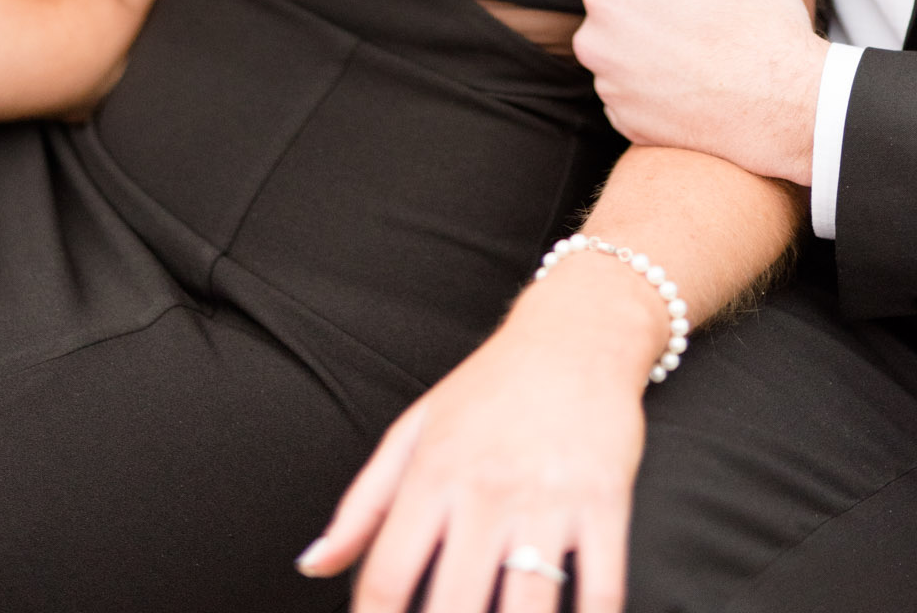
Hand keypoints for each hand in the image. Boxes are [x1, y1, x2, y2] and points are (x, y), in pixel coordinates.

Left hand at [295, 263, 659, 611]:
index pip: (385, 578)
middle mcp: (486, 490)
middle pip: (451, 607)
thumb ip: (362, 504)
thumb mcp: (415, 430)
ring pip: (527, 608)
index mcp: (432, 474)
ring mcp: (547, 498)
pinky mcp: (605, 500)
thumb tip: (312, 568)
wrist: (577, 331)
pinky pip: (600, 588)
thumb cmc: (489, 387)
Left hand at [574, 0, 827, 182]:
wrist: (789, 111)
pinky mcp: (627, 125)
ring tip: (708, 47)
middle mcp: (594, 44)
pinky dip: (659, 86)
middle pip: (621, 5)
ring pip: (627, 47)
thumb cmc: (758, 22)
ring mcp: (610, 90)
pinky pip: (634, 91)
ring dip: (656, 45)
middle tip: (710, 12)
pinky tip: (699, 83)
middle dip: (655, 4)